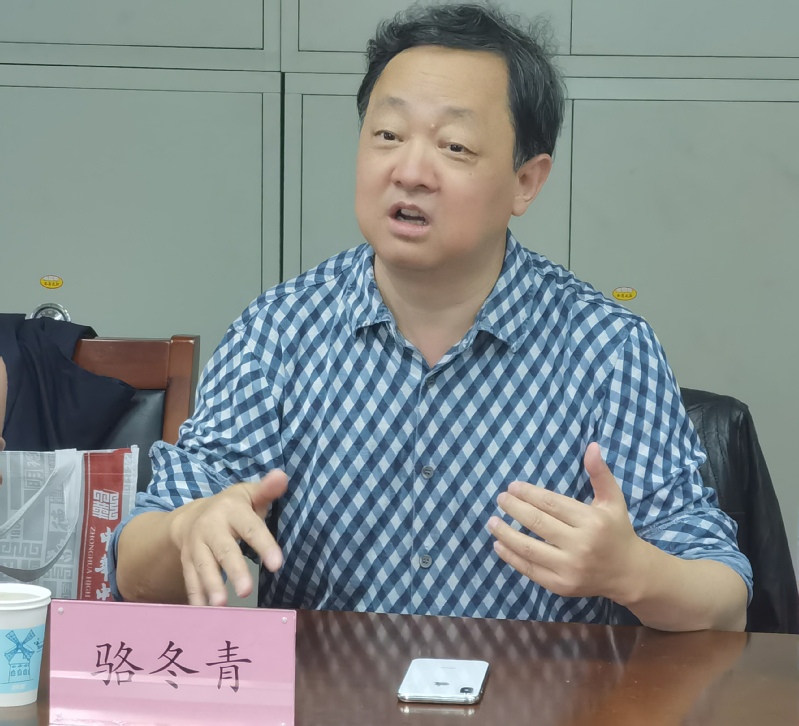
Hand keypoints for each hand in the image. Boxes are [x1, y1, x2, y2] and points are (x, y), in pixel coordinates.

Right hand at [168, 469, 287, 605]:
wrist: (191, 516)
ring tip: (220, 606)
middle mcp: (211, 528)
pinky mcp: (187, 562)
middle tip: (247, 591)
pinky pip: (190, 580)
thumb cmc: (232, 507)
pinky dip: (195, 597)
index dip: (263, 545)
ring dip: (211, 586)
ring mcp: (196, 547)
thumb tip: (283, 476)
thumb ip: (267, 490)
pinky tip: (202, 614)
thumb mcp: (249, 494)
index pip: (250, 528)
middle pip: (224, 550)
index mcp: (231, 510)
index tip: (277, 564)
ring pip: (204, 567)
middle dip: (234, 570)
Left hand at [487, 443, 644, 602]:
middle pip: (538, 523)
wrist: (629, 573)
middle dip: (515, 509)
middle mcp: (581, 545)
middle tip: (500, 499)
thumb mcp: (613, 500)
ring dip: (506, 533)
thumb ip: (600, 473)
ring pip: (529, 548)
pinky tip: (499, 544)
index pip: (551, 504)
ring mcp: (570, 568)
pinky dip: (511, 557)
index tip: (512, 487)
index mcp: (592, 522)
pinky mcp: (561, 585)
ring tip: (492, 521)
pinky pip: (530, 570)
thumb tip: (591, 446)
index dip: (529, 494)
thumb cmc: (617, 531)